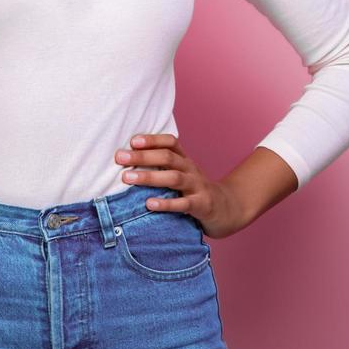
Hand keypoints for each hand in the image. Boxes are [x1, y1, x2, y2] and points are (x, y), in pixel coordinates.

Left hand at [114, 133, 245, 238]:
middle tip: (120, 157)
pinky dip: (166, 203)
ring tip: (128, 178)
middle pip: (167, 157)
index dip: (152, 139)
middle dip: (142, 156)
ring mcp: (197, 187)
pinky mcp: (202, 205)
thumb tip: (126, 161)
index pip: (170, 142)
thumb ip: (160, 167)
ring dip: (149, 177)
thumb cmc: (195, 190)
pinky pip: (184, 203)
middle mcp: (191, 169)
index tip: (132, 141)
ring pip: (174, 178)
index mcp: (184, 160)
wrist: (228, 209)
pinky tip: (149, 204)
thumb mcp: (182, 174)